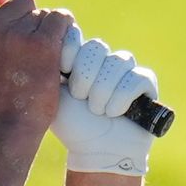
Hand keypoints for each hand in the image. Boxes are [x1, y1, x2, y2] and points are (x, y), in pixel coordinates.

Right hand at [0, 0, 73, 132]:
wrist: (8, 123)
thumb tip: (1, 4)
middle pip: (23, 1)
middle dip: (31, 18)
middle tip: (29, 47)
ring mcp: (19, 35)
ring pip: (45, 13)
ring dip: (49, 30)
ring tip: (41, 58)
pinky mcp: (43, 44)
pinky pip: (61, 19)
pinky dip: (65, 32)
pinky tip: (59, 52)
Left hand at [52, 26, 157, 175]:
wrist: (95, 150)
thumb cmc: (70, 125)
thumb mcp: (51, 96)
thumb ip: (48, 70)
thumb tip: (40, 47)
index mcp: (77, 58)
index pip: (75, 34)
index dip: (70, 49)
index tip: (62, 70)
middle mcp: (101, 59)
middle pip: (96, 46)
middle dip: (85, 75)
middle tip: (79, 97)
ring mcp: (124, 69)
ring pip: (118, 61)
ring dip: (102, 91)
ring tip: (95, 110)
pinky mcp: (145, 82)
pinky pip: (136, 78)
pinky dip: (121, 98)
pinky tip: (113, 113)